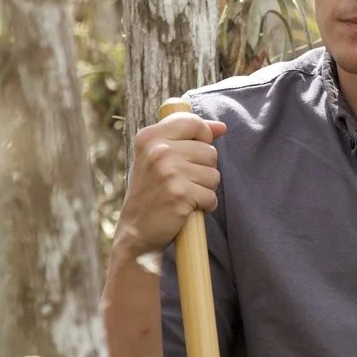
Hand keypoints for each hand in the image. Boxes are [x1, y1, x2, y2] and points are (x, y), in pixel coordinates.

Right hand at [114, 112, 225, 258]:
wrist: (135, 233)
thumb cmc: (150, 193)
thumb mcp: (158, 158)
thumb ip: (187, 137)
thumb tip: (221, 127)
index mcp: (149, 137)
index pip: (193, 123)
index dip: (203, 137)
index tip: (194, 154)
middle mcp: (158, 150)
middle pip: (210, 152)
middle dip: (204, 170)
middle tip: (182, 183)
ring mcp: (169, 172)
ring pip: (214, 175)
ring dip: (205, 189)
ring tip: (184, 196)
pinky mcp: (180, 194)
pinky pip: (212, 196)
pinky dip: (205, 206)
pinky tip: (187, 209)